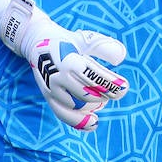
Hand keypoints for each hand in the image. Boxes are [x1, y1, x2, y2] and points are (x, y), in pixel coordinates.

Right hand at [0, 0, 128, 130]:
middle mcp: (58, 77)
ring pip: (77, 106)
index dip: (110, 84)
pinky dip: (79, 122)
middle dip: (106, 94)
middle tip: (118, 91)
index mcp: (68, 60)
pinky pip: (63, 115)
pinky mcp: (48, 97)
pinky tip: (94, 122)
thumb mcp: (85, 39)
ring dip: (95, 106)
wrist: (37, 42)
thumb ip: (104, 46)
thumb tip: (121, 57)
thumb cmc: (67, 41)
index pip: (93, 77)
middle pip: (87, 94)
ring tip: (104, 100)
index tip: (124, 86)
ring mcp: (52, 89)